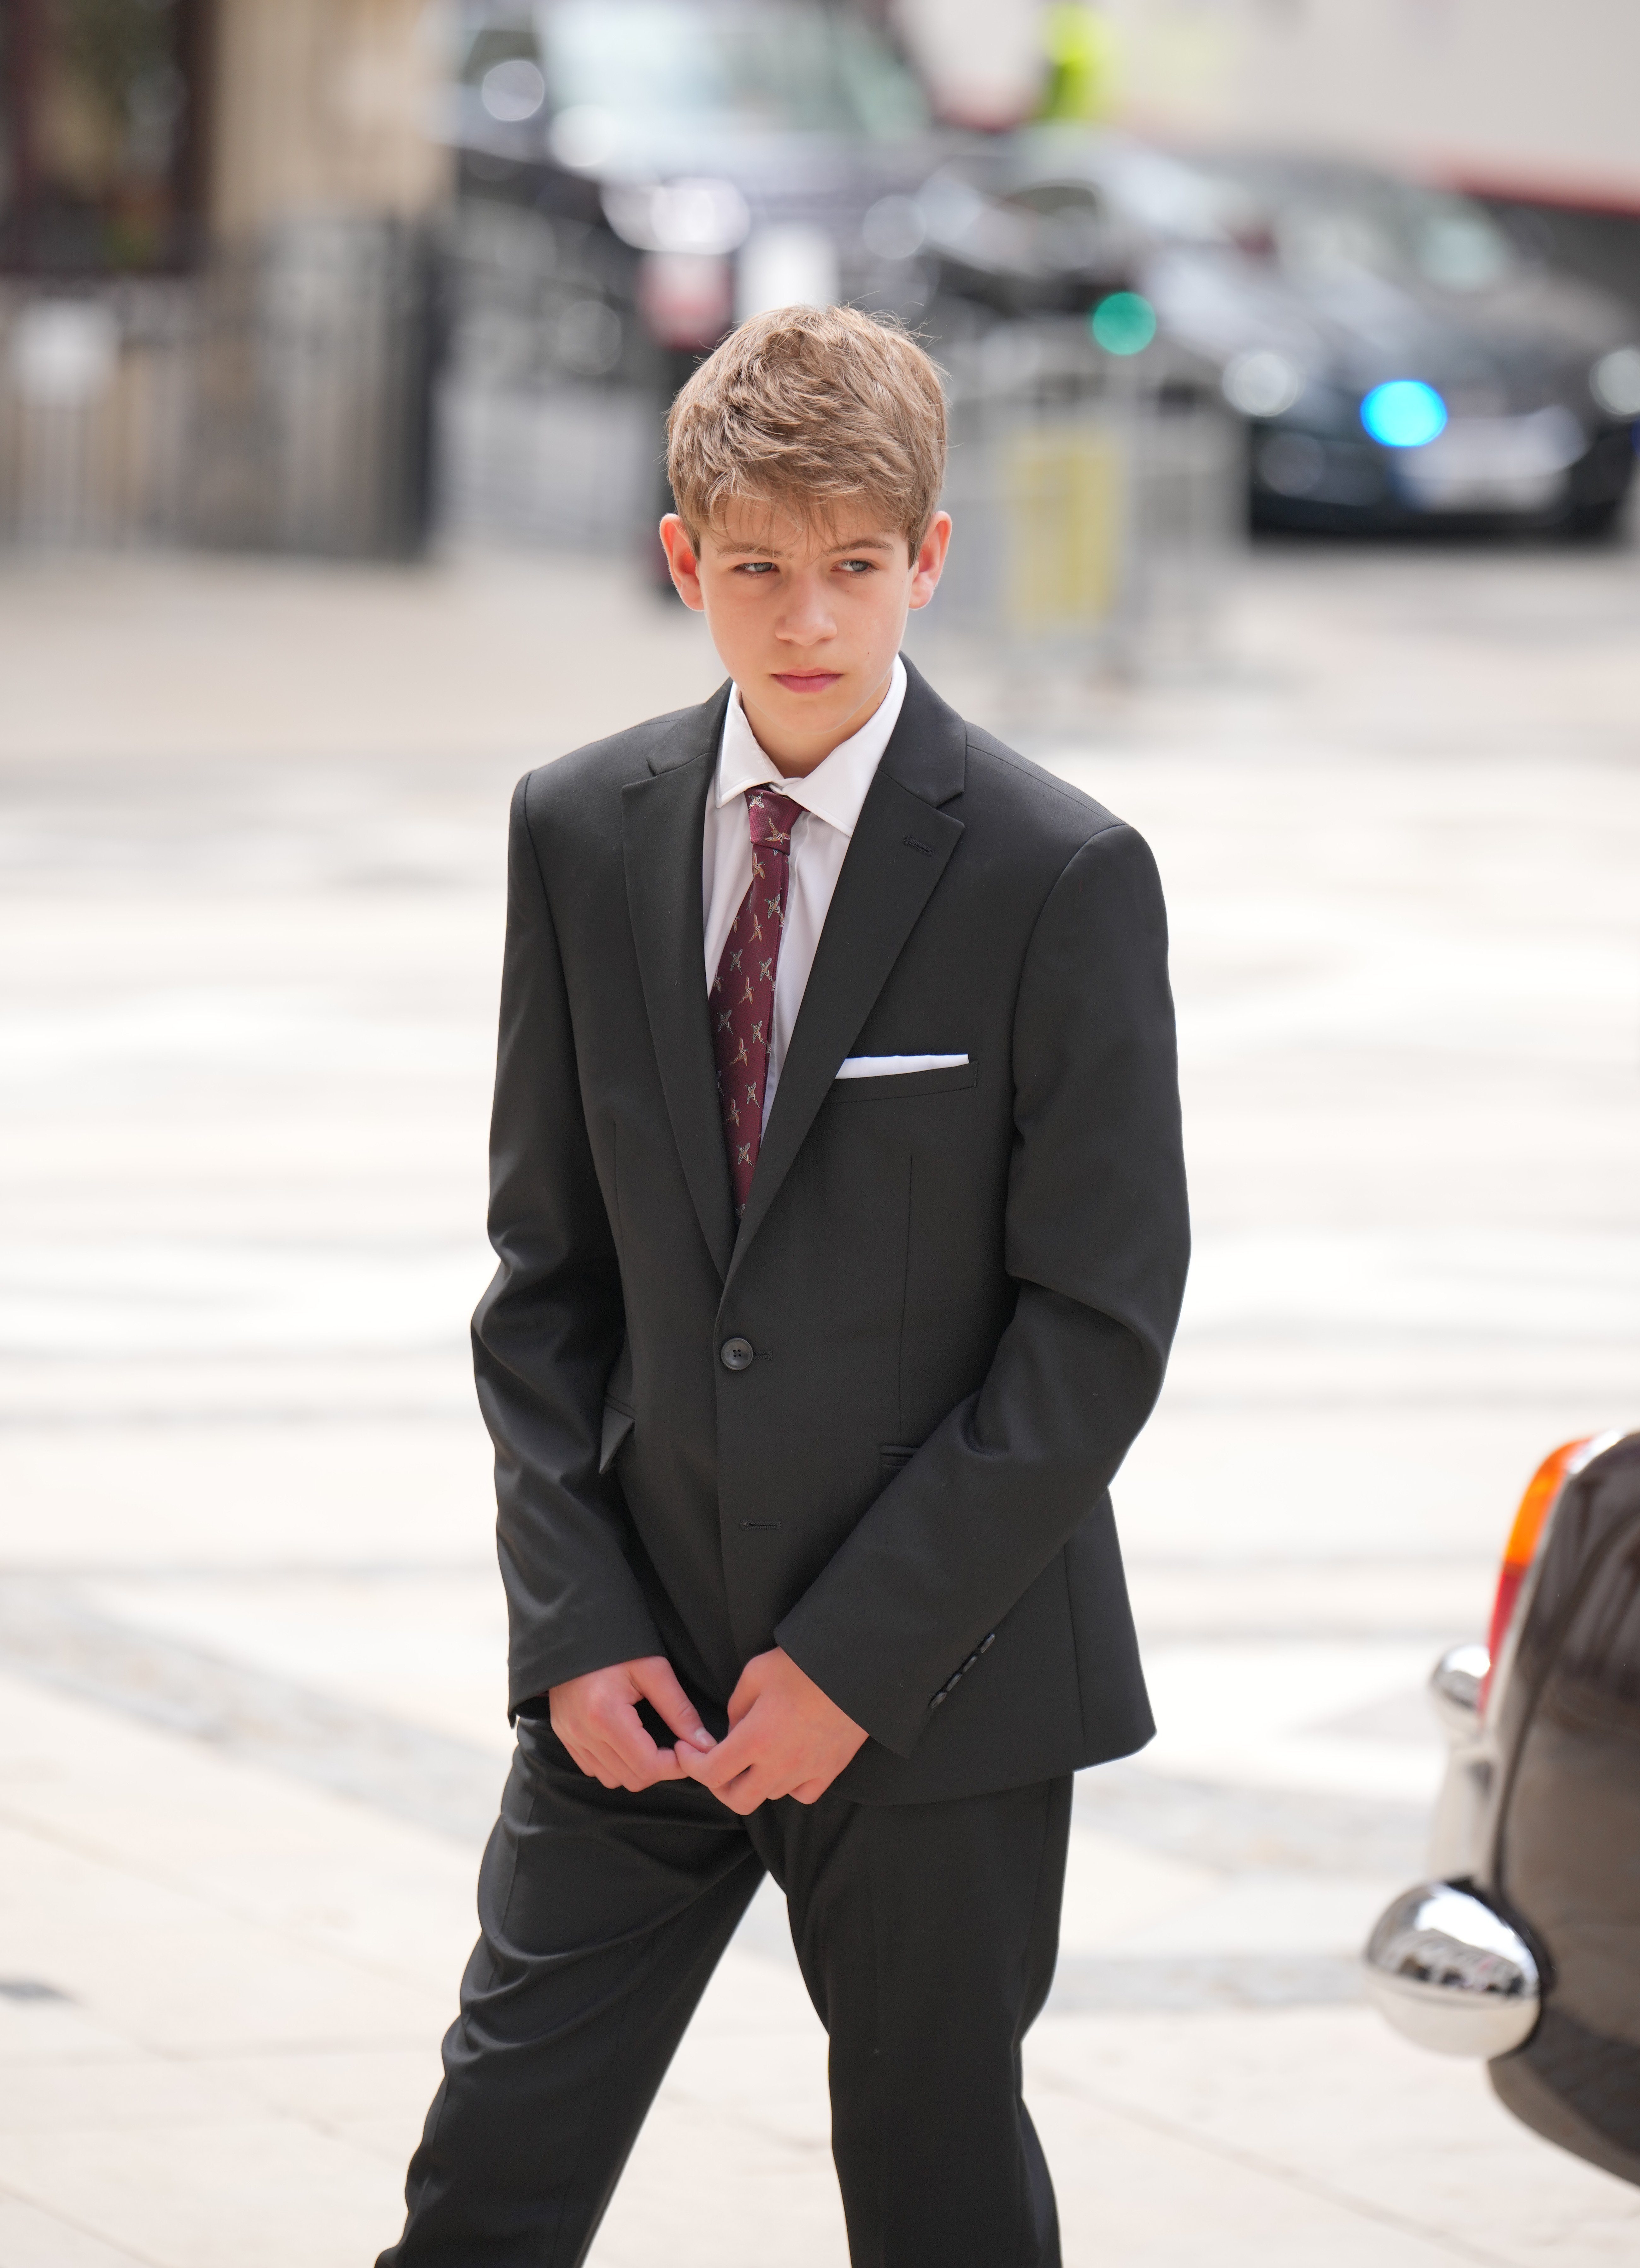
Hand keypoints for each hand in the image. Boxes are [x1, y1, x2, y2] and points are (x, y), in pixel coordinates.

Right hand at [548, 1655, 715, 1791]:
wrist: (576, 1633)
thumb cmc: (619, 1646)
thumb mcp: (654, 1670)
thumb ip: (680, 1711)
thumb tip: (705, 1745)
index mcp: (606, 1714)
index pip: (648, 1766)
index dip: (676, 1766)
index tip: (688, 1748)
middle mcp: (583, 1732)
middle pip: (632, 1779)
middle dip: (659, 1768)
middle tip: (673, 1746)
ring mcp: (570, 1736)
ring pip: (612, 1779)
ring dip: (636, 1769)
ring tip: (649, 1743)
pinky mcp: (564, 1736)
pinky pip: (593, 1769)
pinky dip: (614, 1765)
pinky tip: (625, 1741)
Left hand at [677, 1647, 865, 1813]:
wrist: (854, 1667)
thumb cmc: (801, 1665)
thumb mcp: (755, 1674)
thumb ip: (735, 1708)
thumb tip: (733, 1731)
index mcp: (756, 1739)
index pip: (710, 1772)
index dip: (690, 1765)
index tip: (686, 1751)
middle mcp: (780, 1764)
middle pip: (737, 1799)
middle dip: (718, 1784)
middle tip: (715, 1762)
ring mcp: (807, 1771)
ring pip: (769, 1795)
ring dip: (754, 1781)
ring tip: (753, 1755)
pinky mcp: (830, 1770)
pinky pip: (801, 1793)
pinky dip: (788, 1784)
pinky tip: (786, 1763)